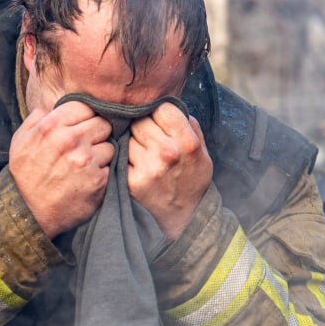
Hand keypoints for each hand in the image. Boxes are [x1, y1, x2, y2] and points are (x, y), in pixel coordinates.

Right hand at [9, 101, 113, 238]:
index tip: (81, 126)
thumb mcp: (20, 142)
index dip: (84, 116)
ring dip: (101, 152)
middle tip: (87, 145)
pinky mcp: (98, 179)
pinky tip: (88, 177)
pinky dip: (102, 170)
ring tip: (86, 163)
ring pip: (109, 144)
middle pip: (102, 123)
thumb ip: (36, 119)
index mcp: (51, 127)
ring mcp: (86, 160)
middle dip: (96, 133)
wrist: (30, 213)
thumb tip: (51, 107)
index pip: (84, 106)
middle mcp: (71, 140)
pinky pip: (110, 165)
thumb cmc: (25, 177)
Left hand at [128, 103, 211, 240]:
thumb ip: (190, 127)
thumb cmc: (192, 182)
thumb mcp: (203, 154)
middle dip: (144, 125)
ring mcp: (147, 167)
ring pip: (128, 135)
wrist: (183, 219)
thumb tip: (172, 105)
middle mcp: (167, 152)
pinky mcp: (130, 179)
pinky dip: (125, 156)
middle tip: (149, 138)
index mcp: (187, 142)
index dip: (159, 113)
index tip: (158, 120)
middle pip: (141, 120)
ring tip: (143, 153)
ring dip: (133, 140)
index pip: (162, 108)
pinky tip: (135, 165)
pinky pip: (121, 154)